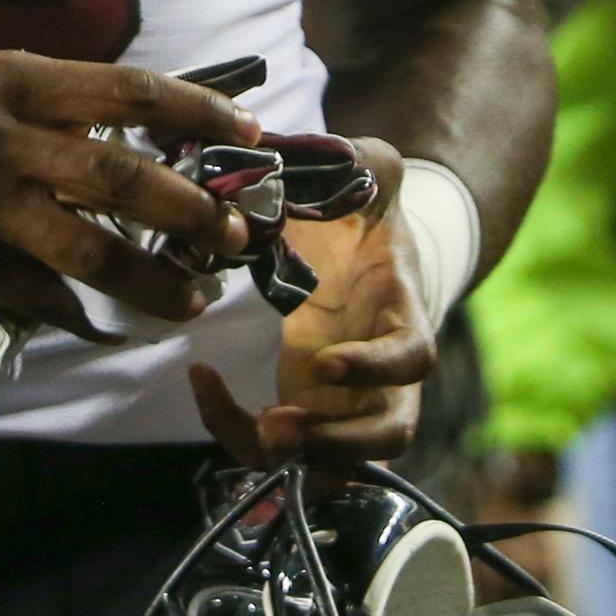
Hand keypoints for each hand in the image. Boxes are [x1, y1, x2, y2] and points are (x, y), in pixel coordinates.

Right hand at [0, 53, 253, 340]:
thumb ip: (73, 114)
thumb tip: (179, 148)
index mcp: (16, 81)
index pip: (125, 90)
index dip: (194, 112)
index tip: (246, 134)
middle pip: (115, 177)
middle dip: (187, 210)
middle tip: (229, 235)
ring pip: (89, 251)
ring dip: (153, 281)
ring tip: (193, 297)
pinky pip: (43, 296)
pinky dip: (84, 311)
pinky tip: (108, 318)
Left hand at [190, 136, 435, 465]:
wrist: (359, 251)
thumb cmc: (366, 216)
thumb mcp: (372, 177)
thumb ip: (365, 161)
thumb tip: (336, 152)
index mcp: (403, 314)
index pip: (413, 358)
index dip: (376, 369)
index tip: (326, 363)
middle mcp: (384, 373)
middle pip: (389, 436)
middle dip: (338, 444)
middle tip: (280, 428)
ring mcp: (345, 402)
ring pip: (333, 462)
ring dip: (289, 457)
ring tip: (247, 426)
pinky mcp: (303, 409)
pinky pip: (274, 445)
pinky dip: (235, 428)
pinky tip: (201, 380)